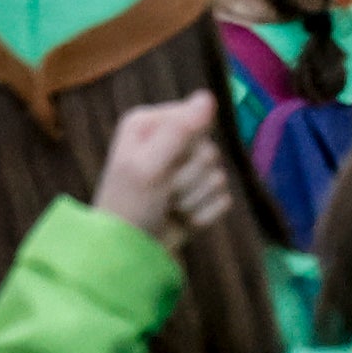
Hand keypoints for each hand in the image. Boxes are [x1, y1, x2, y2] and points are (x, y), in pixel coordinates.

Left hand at [89, 94, 238, 245]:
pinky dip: (203, 215)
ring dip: (193, 200)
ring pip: (218, 176)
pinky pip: (223, 199)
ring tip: (167, 208)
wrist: (128, 256)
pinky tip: (181, 220)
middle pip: (209, 151)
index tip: (163, 164)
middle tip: (162, 193)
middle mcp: (167, 141)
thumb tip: (208, 96)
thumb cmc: (129, 206)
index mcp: (148, 124)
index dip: (185, 147)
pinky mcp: (200, 196)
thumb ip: (179, 130)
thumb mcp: (148, 166)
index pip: (195, 119)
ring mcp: (185, 171)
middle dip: (187, 179)